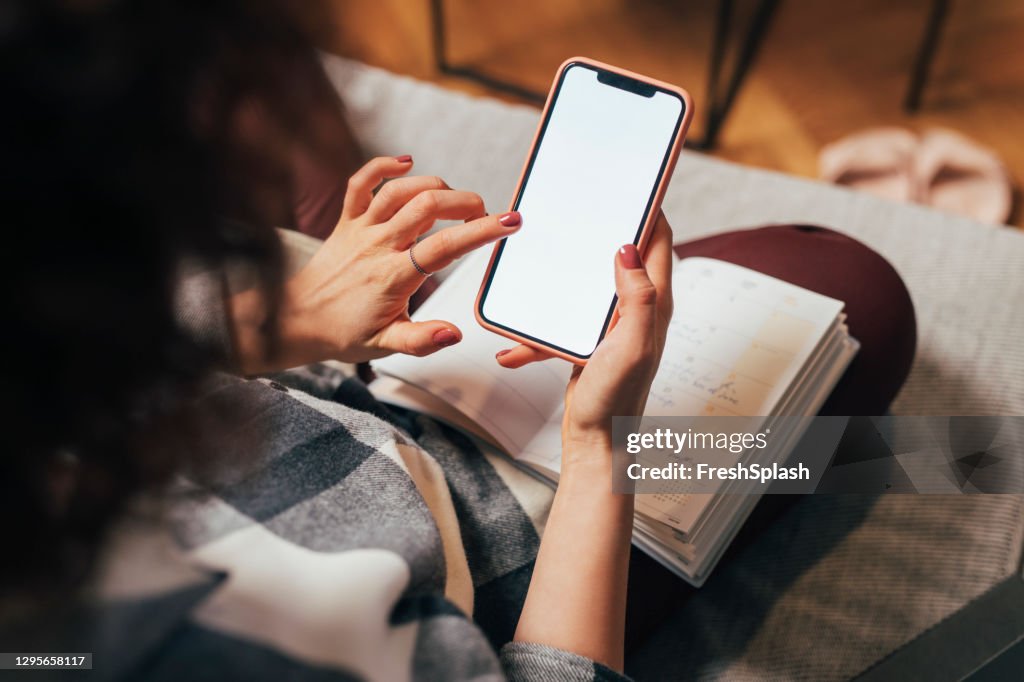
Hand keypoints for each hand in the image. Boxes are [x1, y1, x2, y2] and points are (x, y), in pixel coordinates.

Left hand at [232, 156, 521, 371]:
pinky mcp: (346, 220)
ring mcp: (360, 229)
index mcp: (393, 277)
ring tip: (455, 200)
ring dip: (435, 186)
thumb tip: (454, 333)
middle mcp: (377, 246)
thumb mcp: (385, 346)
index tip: (510, 222)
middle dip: (465, 202)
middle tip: (485, 213)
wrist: (297, 320)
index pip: (445, 247)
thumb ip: (422, 340)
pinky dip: (383, 166)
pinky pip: (361, 183)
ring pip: (401, 190)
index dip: (481, 231)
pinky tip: (407, 162)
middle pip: (428, 206)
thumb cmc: (343, 333)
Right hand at [496, 212, 673, 458]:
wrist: (598, 442)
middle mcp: (638, 309)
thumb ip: (638, 298)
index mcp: (654, 304)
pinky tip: (514, 347)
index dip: (650, 208)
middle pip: (623, 253)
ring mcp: (612, 323)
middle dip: (601, 230)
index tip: (631, 182)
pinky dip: (539, 332)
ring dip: (563, 278)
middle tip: (577, 207)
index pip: (658, 241)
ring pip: (588, 284)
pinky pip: (562, 321)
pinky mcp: (589, 339)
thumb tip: (628, 248)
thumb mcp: (631, 346)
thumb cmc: (617, 399)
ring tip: (539, 264)